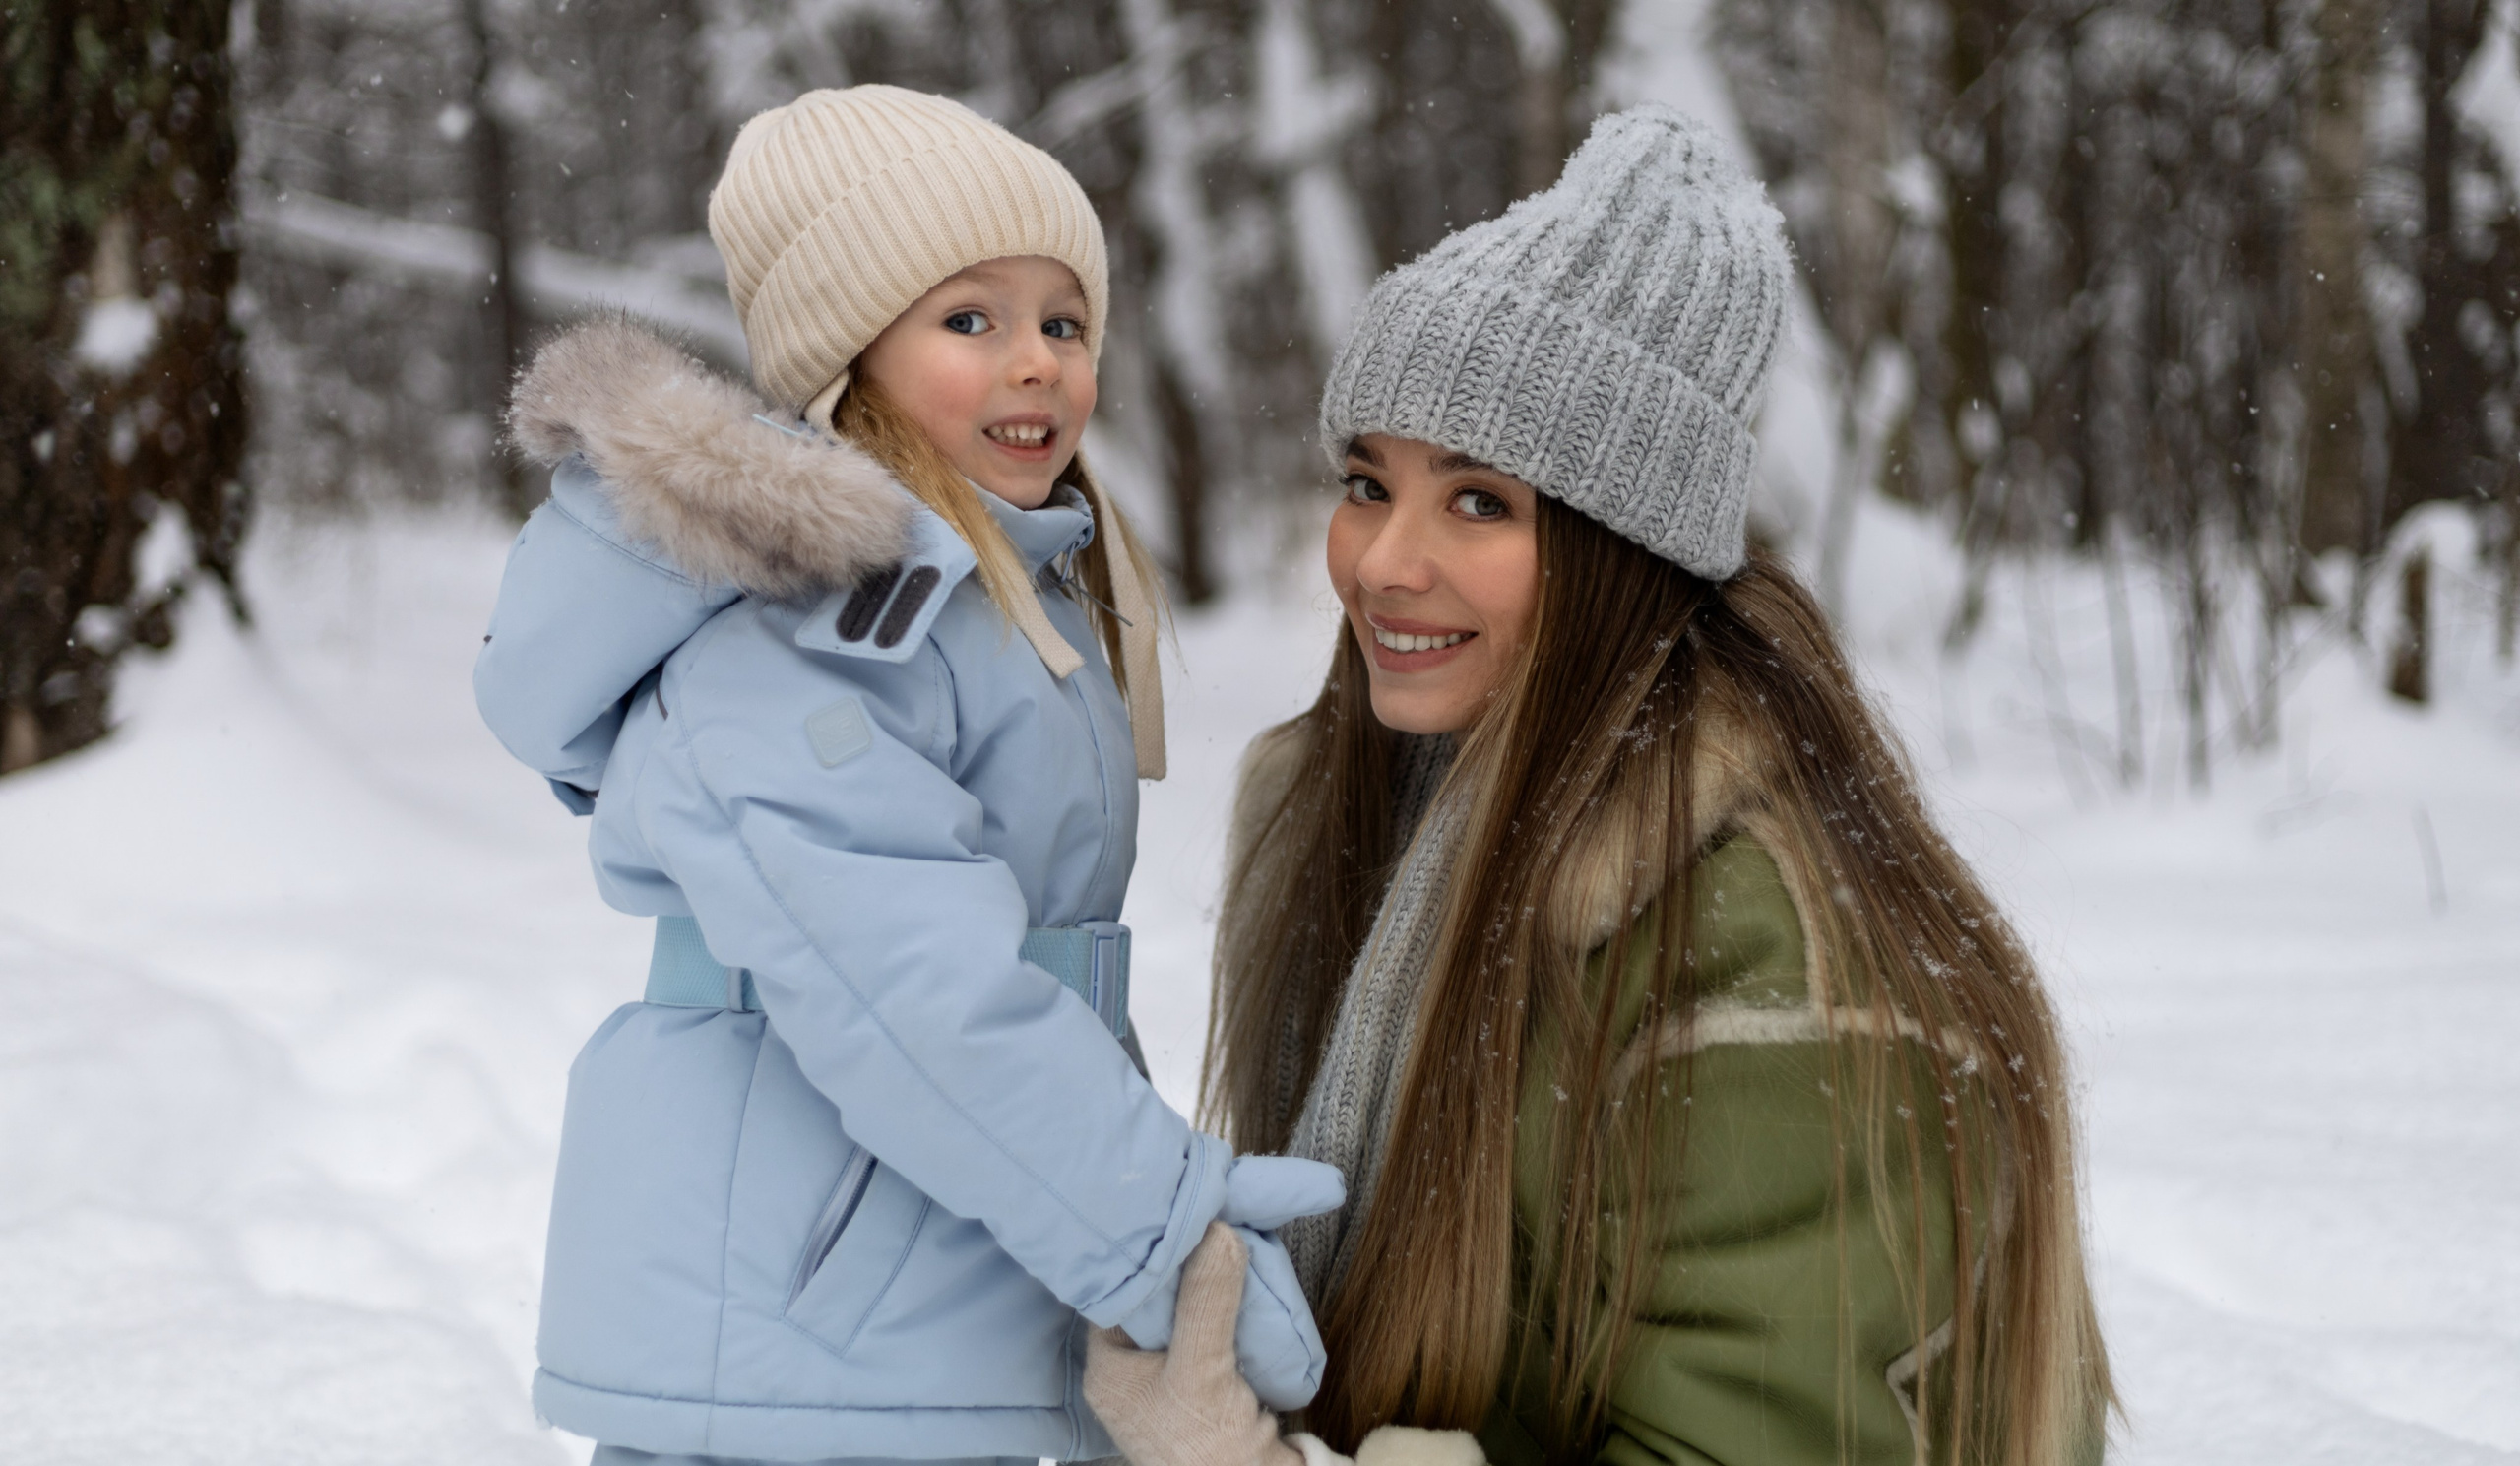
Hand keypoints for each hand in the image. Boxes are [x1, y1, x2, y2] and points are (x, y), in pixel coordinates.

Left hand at [1087, 1223, 1305, 1465]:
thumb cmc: (1208, 1446)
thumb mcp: (1202, 1367)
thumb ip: (1206, 1301)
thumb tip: (1216, 1231)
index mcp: (1108, 1371)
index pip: (1115, 1296)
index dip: (1141, 1258)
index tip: (1169, 1218)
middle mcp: (1130, 1376)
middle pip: (1151, 1304)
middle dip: (1181, 1268)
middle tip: (1204, 1222)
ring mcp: (1166, 1383)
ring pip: (1183, 1317)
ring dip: (1207, 1288)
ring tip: (1224, 1241)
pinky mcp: (1202, 1388)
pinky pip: (1209, 1334)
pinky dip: (1225, 1312)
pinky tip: (1240, 1283)